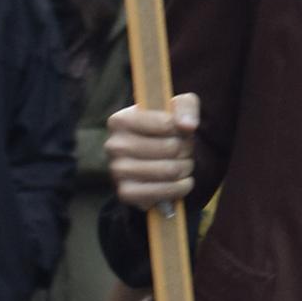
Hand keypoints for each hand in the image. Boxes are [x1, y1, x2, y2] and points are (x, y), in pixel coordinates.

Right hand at [107, 92, 199, 209]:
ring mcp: (117, 171)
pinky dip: (179, 188)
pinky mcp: (125, 193)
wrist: (152, 159)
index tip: (181, 131)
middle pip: (171, 148)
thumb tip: (187, 126)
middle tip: (185, 150)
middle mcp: (114, 145)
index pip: (167, 123)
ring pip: (170, 171)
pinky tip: (181, 183)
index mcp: (121, 120)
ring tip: (183, 164)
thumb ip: (185, 107)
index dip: (182, 129)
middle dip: (186, 150)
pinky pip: (162, 193)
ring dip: (186, 169)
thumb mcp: (176, 109)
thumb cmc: (163, 130)